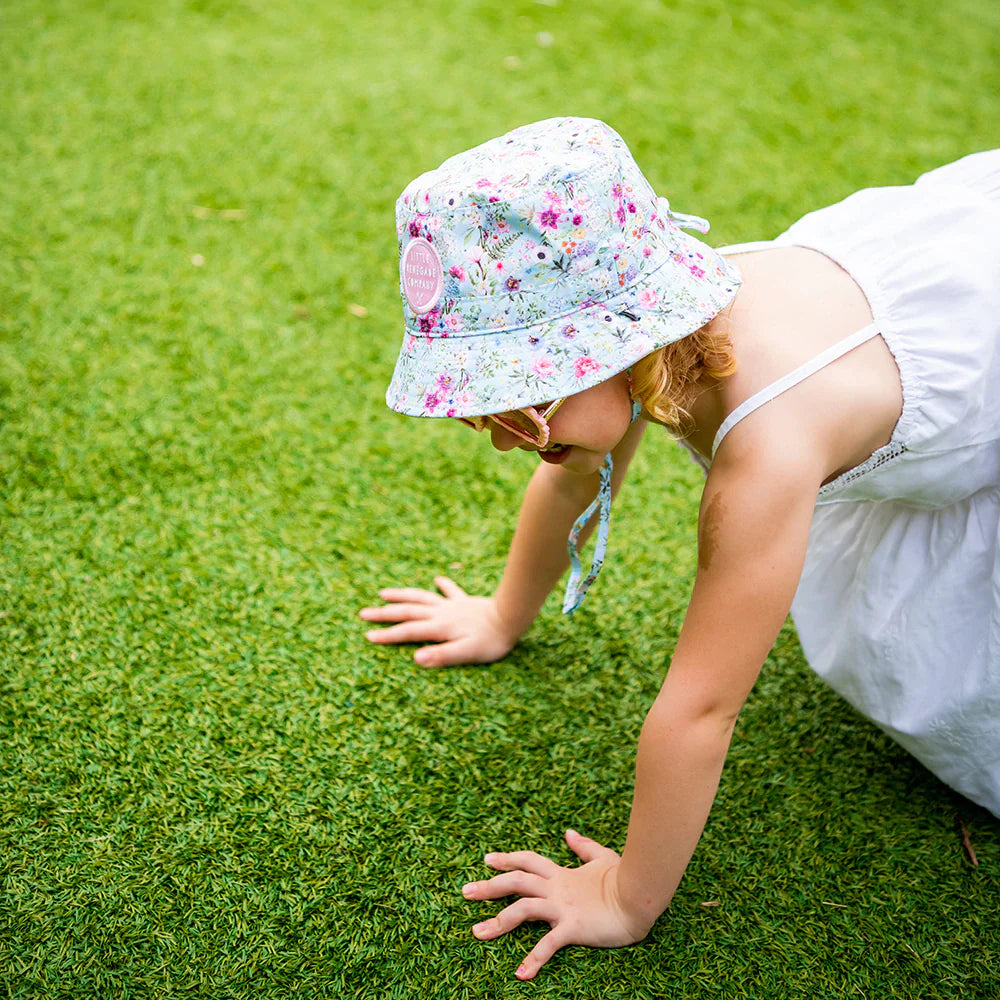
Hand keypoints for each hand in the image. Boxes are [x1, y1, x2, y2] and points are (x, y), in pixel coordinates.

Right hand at [359, 576, 517, 667]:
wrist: (512, 616)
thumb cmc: (491, 640)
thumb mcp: (467, 653)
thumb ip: (442, 656)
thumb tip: (416, 658)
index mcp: (439, 627)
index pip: (408, 631)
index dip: (387, 635)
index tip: (368, 636)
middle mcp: (441, 613)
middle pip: (407, 611)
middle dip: (384, 613)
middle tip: (363, 613)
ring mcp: (451, 605)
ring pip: (420, 597)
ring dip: (402, 595)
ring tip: (383, 593)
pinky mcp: (464, 601)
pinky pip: (450, 591)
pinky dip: (442, 585)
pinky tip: (437, 579)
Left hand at [462, 829, 653, 979]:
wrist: (641, 896)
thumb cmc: (625, 878)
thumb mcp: (602, 857)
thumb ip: (583, 846)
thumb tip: (569, 833)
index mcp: (561, 874)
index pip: (527, 861)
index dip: (507, 859)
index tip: (487, 860)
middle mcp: (556, 889)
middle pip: (516, 882)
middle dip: (488, 886)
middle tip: (464, 891)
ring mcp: (563, 908)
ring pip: (522, 909)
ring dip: (497, 921)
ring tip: (477, 933)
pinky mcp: (573, 928)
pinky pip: (549, 945)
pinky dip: (534, 960)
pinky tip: (521, 974)